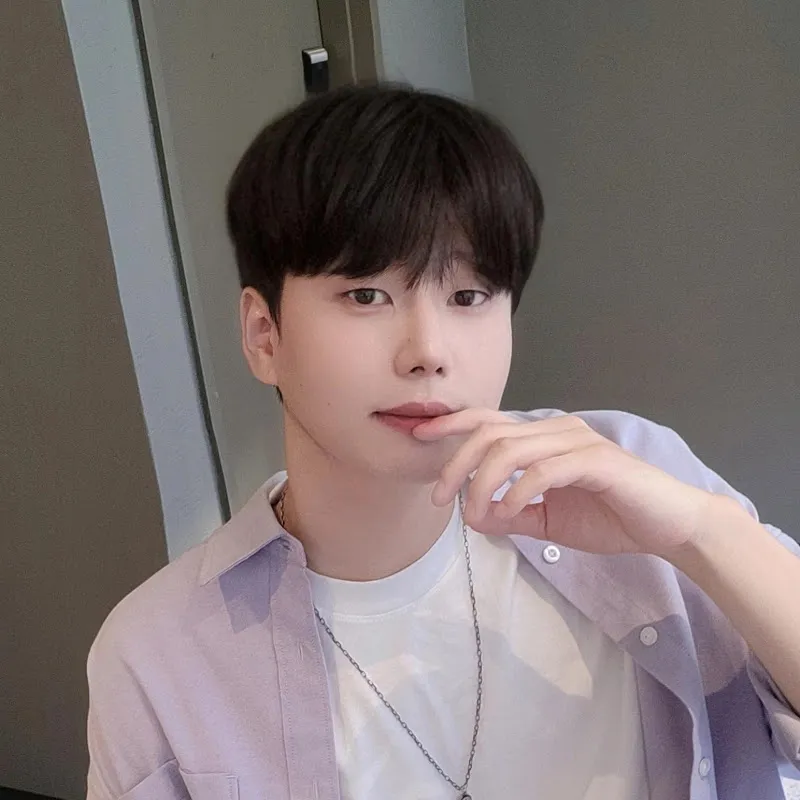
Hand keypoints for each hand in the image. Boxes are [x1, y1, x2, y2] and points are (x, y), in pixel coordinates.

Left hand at [413, 409, 719, 560]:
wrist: (667, 527)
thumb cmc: (611, 517)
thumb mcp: (549, 521)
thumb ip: (513, 516)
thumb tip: (475, 516)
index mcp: (544, 438)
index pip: (490, 420)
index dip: (452, 424)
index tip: (420, 437)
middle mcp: (557, 430)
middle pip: (491, 432)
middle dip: (457, 463)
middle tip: (440, 497)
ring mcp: (578, 442)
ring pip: (512, 448)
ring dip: (484, 483)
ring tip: (474, 515)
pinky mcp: (597, 461)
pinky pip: (544, 470)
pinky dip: (518, 491)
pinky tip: (507, 513)